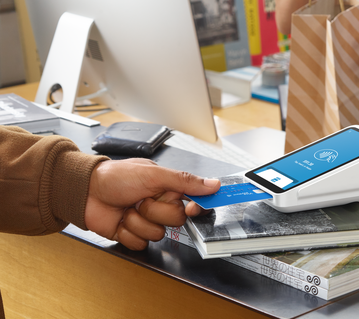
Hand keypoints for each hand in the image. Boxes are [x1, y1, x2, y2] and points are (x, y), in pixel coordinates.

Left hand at [85, 158, 220, 250]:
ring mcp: (147, 220)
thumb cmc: (116, 176)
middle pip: (175, 220)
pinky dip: (128, 232)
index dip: (193, 208)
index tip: (190, 208)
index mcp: (169, 188)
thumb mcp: (154, 174)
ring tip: (128, 208)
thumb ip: (185, 181)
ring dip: (139, 221)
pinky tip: (121, 220)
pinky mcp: (133, 234)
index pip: (194, 202)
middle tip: (143, 199)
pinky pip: (140, 243)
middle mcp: (160, 204)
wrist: (85, 191)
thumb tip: (213, 184)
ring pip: (157, 234)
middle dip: (156, 211)